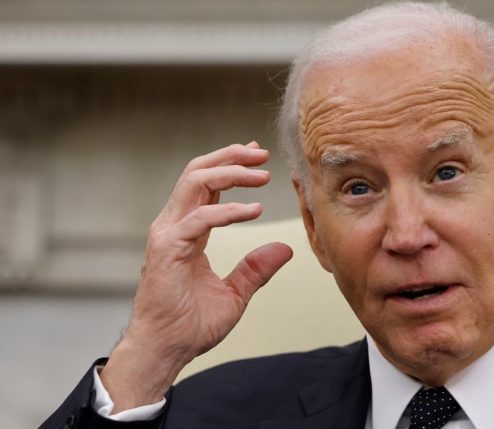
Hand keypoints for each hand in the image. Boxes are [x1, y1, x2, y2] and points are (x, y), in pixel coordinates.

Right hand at [101, 142, 292, 411]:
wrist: (166, 349)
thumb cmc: (190, 325)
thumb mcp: (235, 294)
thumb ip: (255, 269)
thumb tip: (283, 249)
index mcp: (187, 230)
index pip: (206, 185)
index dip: (230, 166)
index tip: (257, 158)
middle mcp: (174, 225)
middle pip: (198, 172)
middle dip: (230, 156)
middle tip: (261, 152)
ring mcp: (168, 234)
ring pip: (195, 183)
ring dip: (230, 172)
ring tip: (261, 174)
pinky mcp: (167, 248)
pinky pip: (200, 218)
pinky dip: (229, 211)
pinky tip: (255, 211)